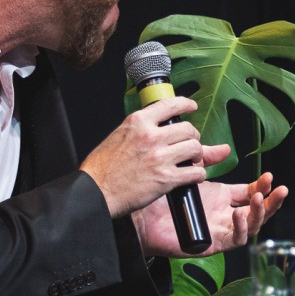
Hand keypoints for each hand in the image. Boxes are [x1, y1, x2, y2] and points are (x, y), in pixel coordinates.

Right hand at [80, 96, 207, 217]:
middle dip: (193, 137)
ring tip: (191, 161)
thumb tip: (168, 126)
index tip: (192, 106)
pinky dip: (198, 174)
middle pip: (188, 129)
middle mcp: (150, 136)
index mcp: (138, 122)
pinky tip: (192, 176)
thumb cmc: (102, 167)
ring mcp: (159, 157)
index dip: (186, 104)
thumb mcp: (120, 137)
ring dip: (198, 155)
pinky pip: (196, 172)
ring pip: (195, 148)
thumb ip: (144, 130)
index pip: (170, 105)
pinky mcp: (166, 178)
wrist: (96, 191)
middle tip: (190, 145)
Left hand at [135, 169, 289, 256]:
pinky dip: (241, 228)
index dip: (262, 186)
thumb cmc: (162, 198)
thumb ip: (207, 161)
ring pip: (252, 227)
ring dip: (261, 213)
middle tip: (280, 189)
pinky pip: (235, 240)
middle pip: (258, 211)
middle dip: (272, 201)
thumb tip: (226, 148)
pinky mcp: (212, 244)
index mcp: (222, 199)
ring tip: (260, 198)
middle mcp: (224, 215)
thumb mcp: (190, 175)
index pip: (250, 193)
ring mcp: (220, 230)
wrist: (142, 218)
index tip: (269, 176)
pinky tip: (239, 214)